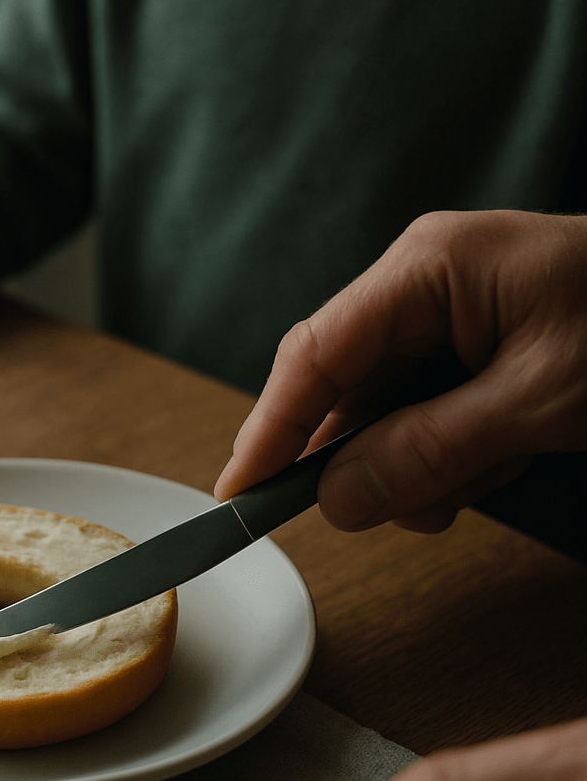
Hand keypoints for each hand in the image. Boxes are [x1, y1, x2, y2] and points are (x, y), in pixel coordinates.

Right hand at [214, 210, 586, 532]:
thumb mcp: (540, 400)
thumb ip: (430, 450)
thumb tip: (336, 498)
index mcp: (427, 270)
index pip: (315, 354)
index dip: (269, 427)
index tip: (238, 493)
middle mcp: (421, 288)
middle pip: (341, 388)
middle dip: (361, 458)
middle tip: (389, 510)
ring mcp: (443, 319)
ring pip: (380, 414)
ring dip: (414, 466)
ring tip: (472, 482)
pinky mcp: (465, 349)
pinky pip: (420, 416)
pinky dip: (444, 459)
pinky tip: (488, 465)